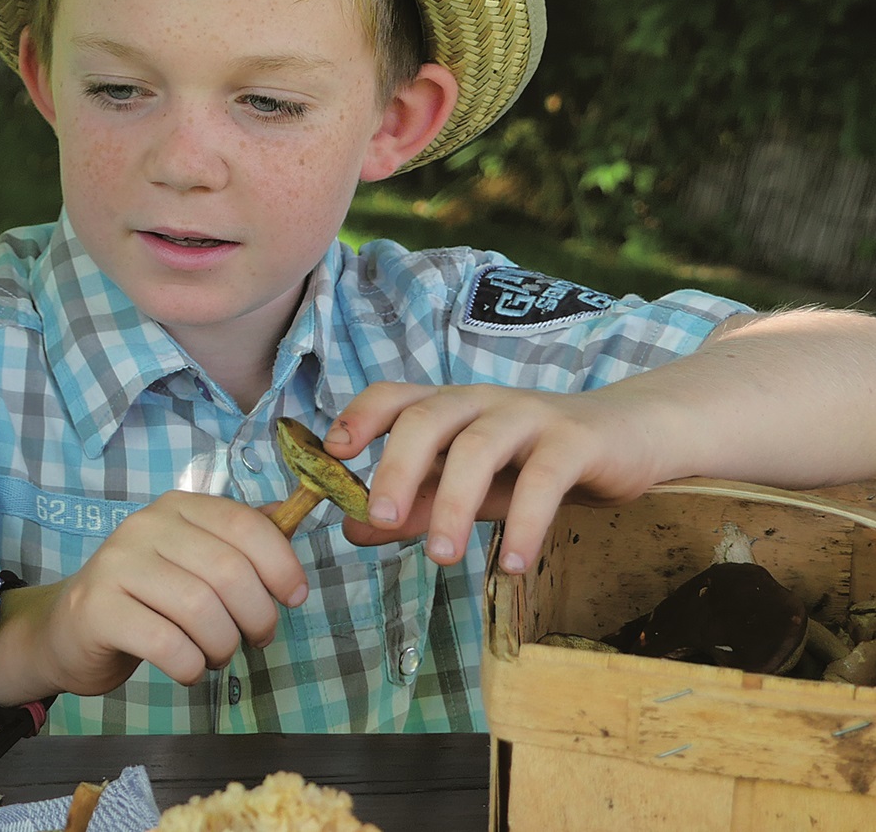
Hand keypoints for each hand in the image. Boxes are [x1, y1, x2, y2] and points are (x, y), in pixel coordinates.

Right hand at [0, 492, 305, 699]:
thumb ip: (238, 538)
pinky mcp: (98, 609)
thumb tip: (290, 510)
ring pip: (201, 610)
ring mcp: (116, 566)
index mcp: (175, 508)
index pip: (244, 523)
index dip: (282, 564)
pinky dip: (192, 666)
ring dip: (223, 646)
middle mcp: (144, 527)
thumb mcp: (192, 560)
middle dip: (257, 617)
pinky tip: (188, 669)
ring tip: (216, 656)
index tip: (294, 598)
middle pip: (229, 572)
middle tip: (254, 639)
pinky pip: (168, 644)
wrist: (69, 631)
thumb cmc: (145, 598)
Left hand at [327, 380, 670, 571]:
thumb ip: (416, 506)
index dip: (359, 417)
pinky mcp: (576, 440)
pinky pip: (544, 478)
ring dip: (454, 503)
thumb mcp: (469, 488)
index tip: (333, 454)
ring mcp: (529, 415)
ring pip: (479, 448)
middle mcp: (481, 401)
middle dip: (396, 467)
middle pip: (428, 419)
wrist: (627, 440)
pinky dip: (525, 522)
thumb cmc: (534, 464)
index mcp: (448, 406)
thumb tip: (351, 531)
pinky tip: (513, 564)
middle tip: (376, 519)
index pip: (394, 396)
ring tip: (440, 557)